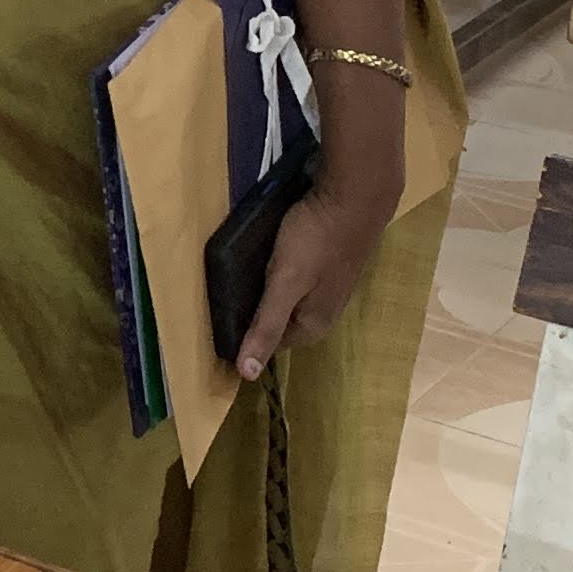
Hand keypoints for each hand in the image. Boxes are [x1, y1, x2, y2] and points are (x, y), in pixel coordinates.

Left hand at [233, 182, 393, 381]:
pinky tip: (268, 257)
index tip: (216, 315)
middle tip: (224, 291)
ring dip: (267, 291)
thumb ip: (266, 325)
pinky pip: (298, 279)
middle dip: (255, 312)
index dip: (244, 333)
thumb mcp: (285, 283)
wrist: (356, 196)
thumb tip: (248, 375)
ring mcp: (331, 289)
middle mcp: (324, 314)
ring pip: (289, 299)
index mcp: (313, 326)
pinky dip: (281, 273)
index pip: (269, 343)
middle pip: (280, 321)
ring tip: (240, 273)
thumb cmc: (315, 239)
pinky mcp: (331, 266)